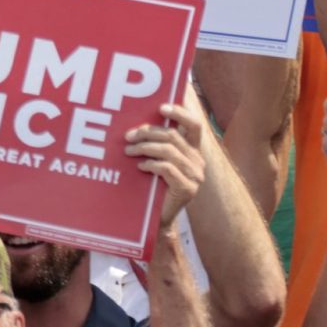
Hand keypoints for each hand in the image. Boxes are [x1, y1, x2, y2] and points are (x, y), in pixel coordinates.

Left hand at [127, 98, 206, 229]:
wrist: (155, 220)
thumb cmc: (151, 186)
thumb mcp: (155, 160)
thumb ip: (155, 143)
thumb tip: (135, 124)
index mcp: (192, 150)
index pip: (194, 125)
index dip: (180, 113)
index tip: (160, 107)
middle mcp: (197, 161)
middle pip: (173, 136)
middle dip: (148, 132)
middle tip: (128, 135)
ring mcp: (195, 176)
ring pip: (169, 150)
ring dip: (145, 147)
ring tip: (128, 151)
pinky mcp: (188, 189)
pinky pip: (167, 168)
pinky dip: (150, 164)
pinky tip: (140, 167)